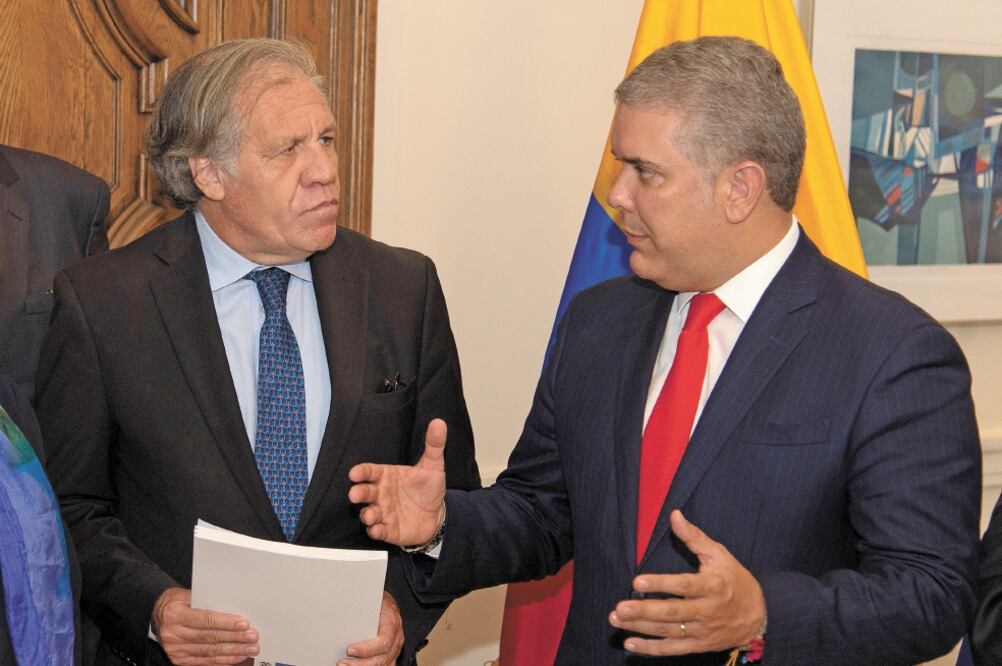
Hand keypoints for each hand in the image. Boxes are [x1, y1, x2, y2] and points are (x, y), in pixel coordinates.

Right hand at [152, 587, 258, 664]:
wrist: (157, 615)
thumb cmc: (176, 602)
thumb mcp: (186, 595)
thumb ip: (207, 600)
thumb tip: (234, 606)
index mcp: (175, 614)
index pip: (206, 620)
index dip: (226, 623)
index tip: (244, 624)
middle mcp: (173, 634)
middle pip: (210, 637)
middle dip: (235, 638)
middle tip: (253, 637)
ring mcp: (176, 649)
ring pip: (209, 651)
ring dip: (233, 651)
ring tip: (250, 649)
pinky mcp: (179, 660)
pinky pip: (204, 662)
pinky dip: (222, 661)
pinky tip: (237, 657)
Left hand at [339, 591, 404, 664]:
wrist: (388, 605)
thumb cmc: (378, 602)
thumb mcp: (372, 600)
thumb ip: (362, 607)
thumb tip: (343, 609)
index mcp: (392, 622)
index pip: (384, 640)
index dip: (367, 648)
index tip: (349, 650)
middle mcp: (397, 638)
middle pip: (382, 657)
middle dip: (360, 663)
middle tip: (342, 662)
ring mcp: (395, 649)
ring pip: (383, 664)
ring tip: (345, 665)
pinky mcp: (390, 656)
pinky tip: (355, 665)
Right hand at [348, 418, 447, 545]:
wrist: (437, 514)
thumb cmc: (428, 488)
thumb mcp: (433, 466)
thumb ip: (434, 445)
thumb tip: (439, 423)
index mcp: (387, 476)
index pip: (370, 472)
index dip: (361, 472)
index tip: (355, 473)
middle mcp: (381, 494)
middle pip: (364, 492)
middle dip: (358, 493)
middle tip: (354, 494)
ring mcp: (383, 512)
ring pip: (368, 513)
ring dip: (367, 514)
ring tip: (371, 515)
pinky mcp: (388, 529)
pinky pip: (377, 531)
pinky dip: (375, 531)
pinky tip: (377, 529)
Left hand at [609, 510, 764, 655]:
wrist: (759, 616)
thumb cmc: (735, 579)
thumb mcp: (719, 555)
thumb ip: (694, 537)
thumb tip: (674, 514)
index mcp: (714, 586)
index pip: (685, 586)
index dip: (661, 584)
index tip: (637, 582)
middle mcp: (708, 611)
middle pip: (673, 612)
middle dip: (644, 611)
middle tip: (620, 608)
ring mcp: (704, 631)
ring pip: (669, 631)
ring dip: (641, 627)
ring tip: (616, 619)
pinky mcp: (700, 645)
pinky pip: (673, 649)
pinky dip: (651, 649)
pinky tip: (630, 643)